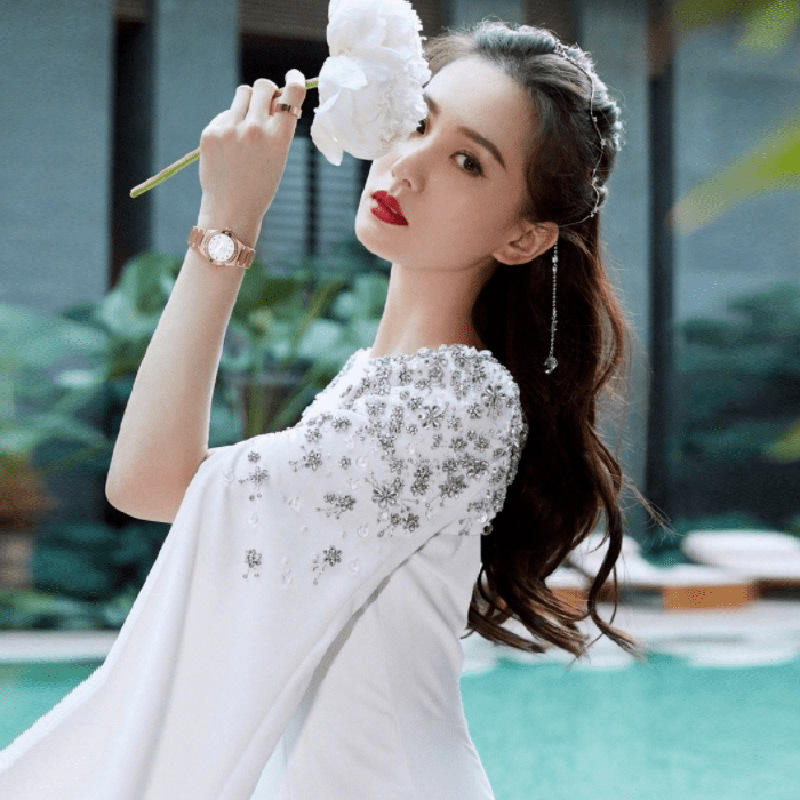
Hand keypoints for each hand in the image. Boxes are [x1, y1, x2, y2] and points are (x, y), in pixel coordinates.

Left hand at [197, 70, 305, 229]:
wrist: (231, 212)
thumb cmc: (260, 186)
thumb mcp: (278, 157)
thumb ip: (277, 127)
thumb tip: (273, 98)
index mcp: (279, 138)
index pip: (291, 94)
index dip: (294, 81)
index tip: (293, 77)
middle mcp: (255, 129)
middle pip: (263, 87)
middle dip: (267, 92)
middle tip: (267, 104)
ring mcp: (230, 129)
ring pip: (242, 94)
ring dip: (247, 103)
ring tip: (246, 127)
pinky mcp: (211, 133)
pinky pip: (224, 114)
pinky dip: (229, 124)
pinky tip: (230, 148)